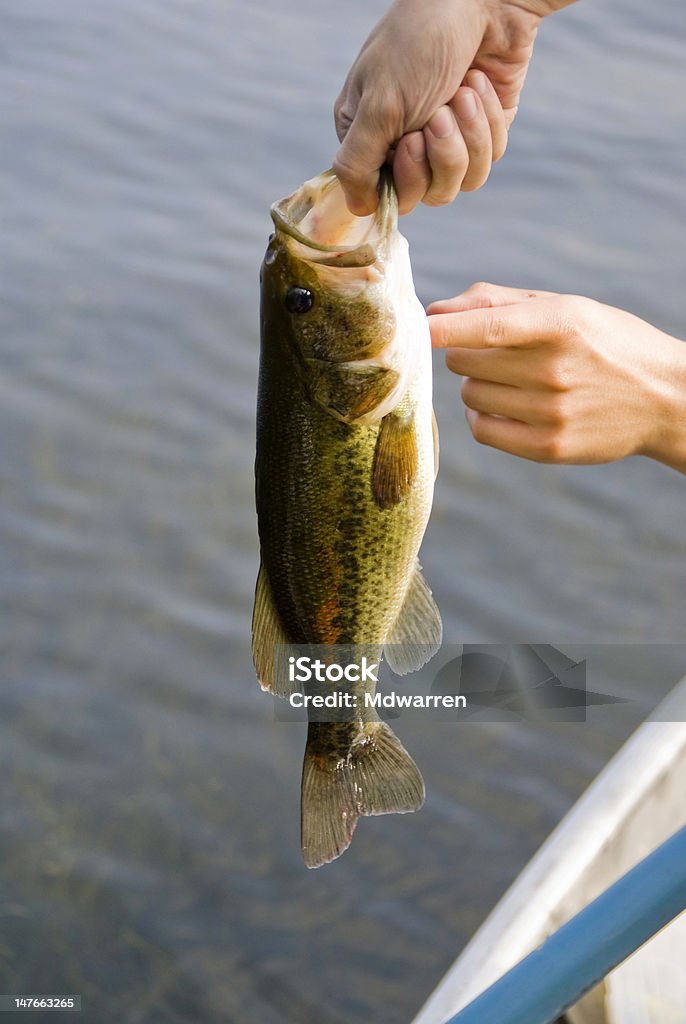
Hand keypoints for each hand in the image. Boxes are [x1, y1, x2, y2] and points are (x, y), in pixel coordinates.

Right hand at [334, 0, 571, 214]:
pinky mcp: (483, 130)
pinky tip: (478, 84)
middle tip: (439, 111)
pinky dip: (488, 120)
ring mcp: (447, 138)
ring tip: (462, 92)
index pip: (388, 196)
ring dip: (468, 135)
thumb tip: (355, 211)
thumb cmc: (419, 43)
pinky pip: (490, 156)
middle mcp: (406, 144)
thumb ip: (357, 163)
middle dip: (442, 153)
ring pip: (462, 181)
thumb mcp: (378, 105)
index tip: (411, 140)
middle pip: (429, 194)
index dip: (407, 178)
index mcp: (370, 137)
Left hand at [428, 282, 685, 471]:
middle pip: (464, 360)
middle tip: (494, 353)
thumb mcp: (566, 307)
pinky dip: (483, 415)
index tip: (412, 328)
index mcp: (559, 325)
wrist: (664, 398)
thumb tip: (437, 309)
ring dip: (477, 384)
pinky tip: (506, 405)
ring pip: (469, 394)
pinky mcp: (547, 448)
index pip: (486, 328)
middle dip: (466, 352)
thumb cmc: (606, 342)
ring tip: (513, 379)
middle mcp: (554, 370)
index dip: (442, 329)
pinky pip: (481, 429)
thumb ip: (498, 302)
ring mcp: (551, 412)